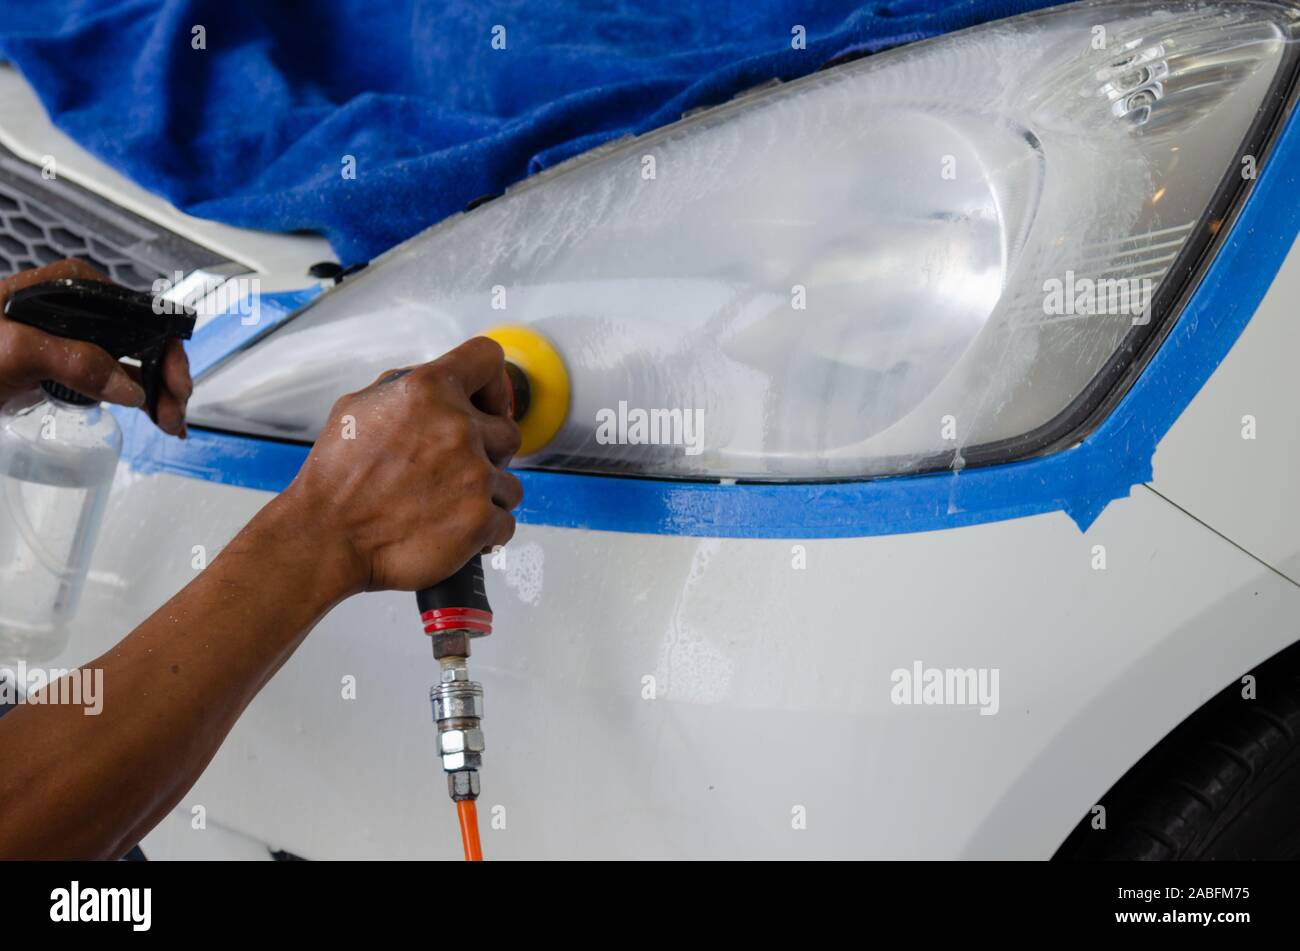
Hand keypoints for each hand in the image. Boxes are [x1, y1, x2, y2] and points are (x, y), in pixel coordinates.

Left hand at [0, 260, 191, 436]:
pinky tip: (153, 414)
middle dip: (168, 378)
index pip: (141, 314)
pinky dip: (140, 396)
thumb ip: (75, 361)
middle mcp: (80, 306)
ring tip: (169, 421)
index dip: (166, 351)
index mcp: (72, 287)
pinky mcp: (66, 362)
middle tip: (174, 415)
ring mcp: (74, 336)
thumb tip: (130, 386)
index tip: (174, 387)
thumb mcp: (16, 351)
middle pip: (145, 340)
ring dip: (159, 391)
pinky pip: (116, 375)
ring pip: (136, 361)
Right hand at [277, 336, 523, 594]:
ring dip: (486, 495)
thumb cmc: (337, 479)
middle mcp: (456, 428)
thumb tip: (441, 384)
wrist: (326, 538)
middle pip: (508, 431)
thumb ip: (409, 389)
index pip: (488, 357)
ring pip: (510, 482)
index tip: (487, 405)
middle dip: (488, 451)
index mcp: (427, 391)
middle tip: (453, 470)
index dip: (492, 384)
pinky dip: (485, 531)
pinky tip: (453, 528)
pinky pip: (505, 522)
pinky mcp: (480, 520)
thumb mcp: (359, 407)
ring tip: (446, 505)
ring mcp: (473, 475)